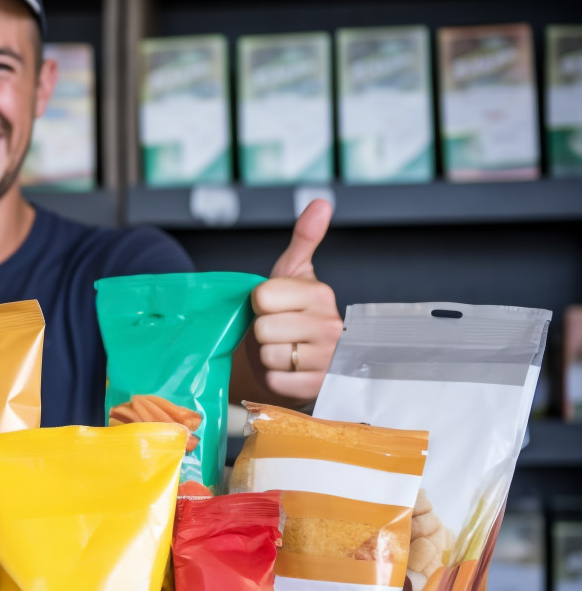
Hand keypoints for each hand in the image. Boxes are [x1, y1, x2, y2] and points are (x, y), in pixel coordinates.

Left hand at [248, 199, 342, 402]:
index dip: (259, 303)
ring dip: (269, 356)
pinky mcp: (319, 387)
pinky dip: (275, 377)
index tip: (272, 306)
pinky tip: (288, 370)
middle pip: (263, 328)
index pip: (263, 296)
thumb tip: (321, 202)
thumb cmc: (291, 313)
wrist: (300, 359)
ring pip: (270, 355)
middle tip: (277, 331)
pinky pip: (277, 380)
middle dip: (262, 331)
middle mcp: (331, 326)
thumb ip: (304, 239)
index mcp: (320, 294)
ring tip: (284, 351)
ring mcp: (328, 359)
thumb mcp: (294, 274)